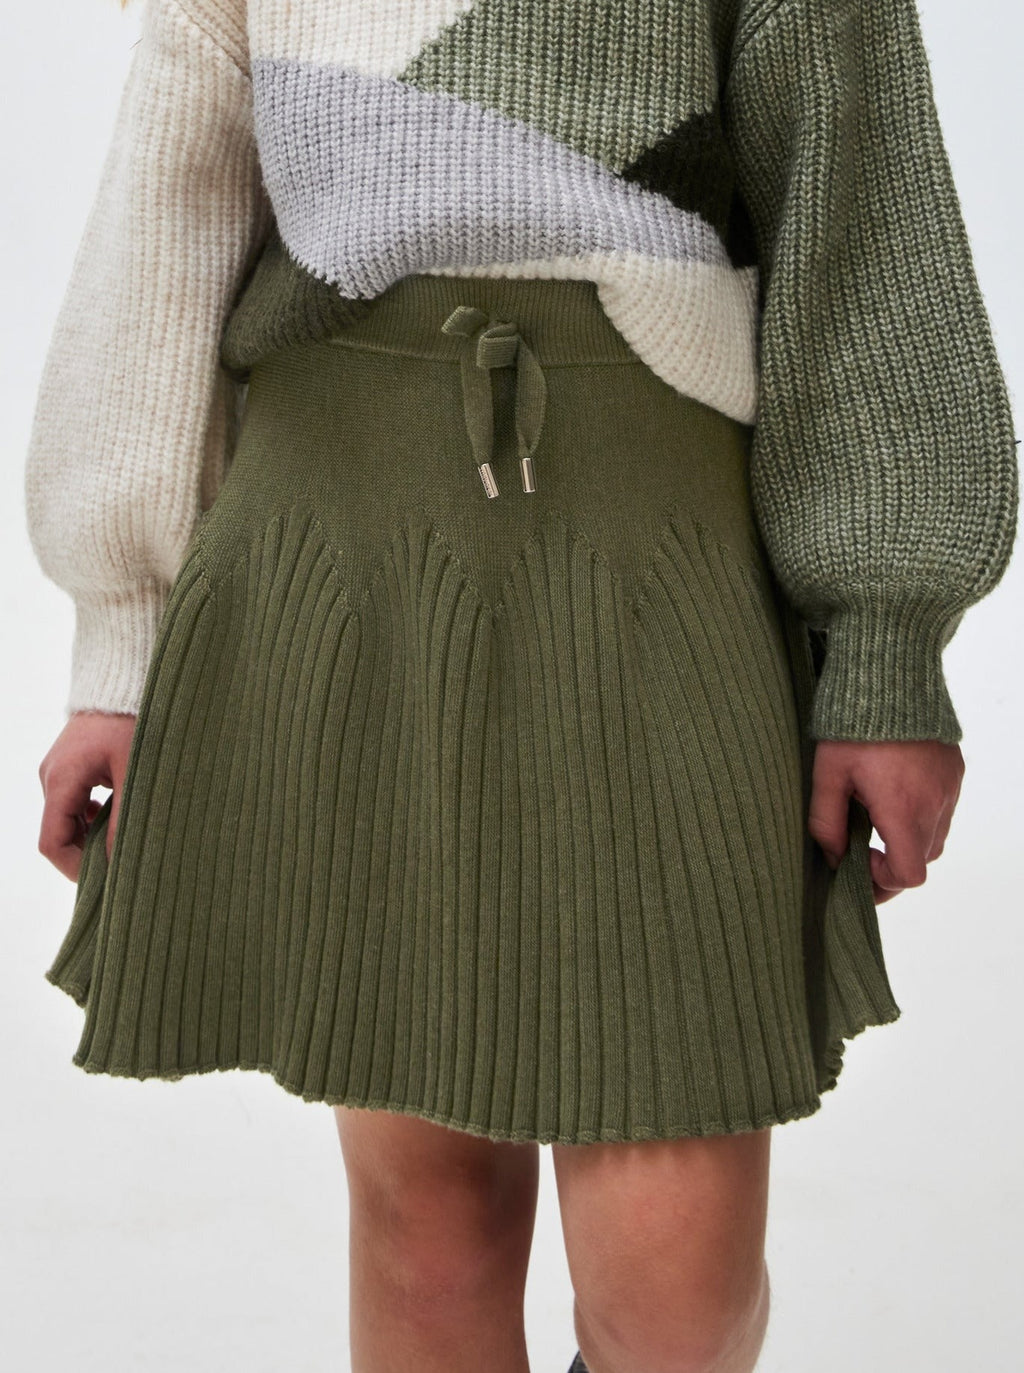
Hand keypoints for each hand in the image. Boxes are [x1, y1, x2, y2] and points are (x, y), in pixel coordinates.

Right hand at [37, 711, 137, 880]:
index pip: (52, 842)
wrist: (127, 679)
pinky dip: (93, 818)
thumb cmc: (133, 721)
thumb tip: (118, 864)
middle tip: (122, 864)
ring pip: (67, 821)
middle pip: (58, 834)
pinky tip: (117, 816)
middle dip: (86, 855)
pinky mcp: (71, 766)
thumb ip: (125, 820)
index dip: (75, 869)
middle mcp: (52, 777)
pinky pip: (74, 804)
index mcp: (61, 779)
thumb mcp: (133, 774)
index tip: (106, 880)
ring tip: (124, 839)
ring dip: (92, 836)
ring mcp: (58, 770)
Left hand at [808, 739, 964, 903]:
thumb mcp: (828, 775)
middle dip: (893, 863)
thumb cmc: (852, 726)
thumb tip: (834, 858)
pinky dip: (922, 815)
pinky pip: (943, 809)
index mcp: (902, 808)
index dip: (883, 880)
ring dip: (907, 839)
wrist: (889, 677)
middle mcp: (934, 802)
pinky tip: (895, 796)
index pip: (909, 874)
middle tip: (863, 850)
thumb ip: (827, 822)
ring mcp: (949, 788)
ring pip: (935, 837)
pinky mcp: (954, 772)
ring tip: (877, 818)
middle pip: (922, 859)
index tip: (861, 858)